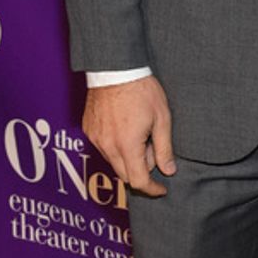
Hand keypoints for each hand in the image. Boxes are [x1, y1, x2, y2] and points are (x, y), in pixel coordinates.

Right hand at [82, 77, 175, 197]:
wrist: (115, 68)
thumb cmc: (141, 90)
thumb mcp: (161, 118)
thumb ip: (164, 148)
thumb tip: (168, 170)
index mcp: (127, 145)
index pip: (138, 181)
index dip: (152, 189)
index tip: (161, 188)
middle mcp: (108, 145)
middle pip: (124, 175)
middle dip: (141, 171)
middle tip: (153, 149)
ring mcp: (95, 138)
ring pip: (113, 162)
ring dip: (127, 158)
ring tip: (139, 133)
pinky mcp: (88, 130)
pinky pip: (103, 148)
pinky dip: (115, 146)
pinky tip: (125, 128)